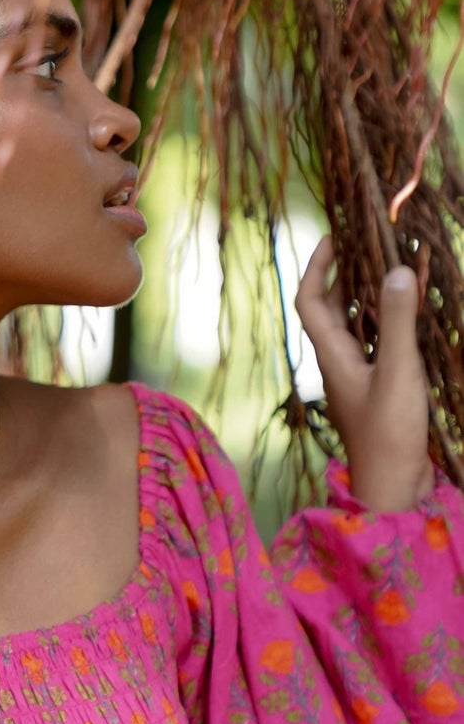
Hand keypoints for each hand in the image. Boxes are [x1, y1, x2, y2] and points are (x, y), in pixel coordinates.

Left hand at [295, 235, 433, 511]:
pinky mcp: (379, 390)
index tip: (332, 236)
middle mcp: (339, 363)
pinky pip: (378, 345)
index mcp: (332, 356)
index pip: (310, 300)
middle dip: (347, 274)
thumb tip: (397, 271)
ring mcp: (358, 377)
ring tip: (394, 269)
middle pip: (332, 309)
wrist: (393, 487)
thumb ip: (398, 323)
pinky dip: (390, 323)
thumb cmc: (389, 434)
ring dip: (370, 297)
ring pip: (357, 326)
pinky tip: (412, 314)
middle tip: (372, 246)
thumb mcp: (398, 372)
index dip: (316, 266)